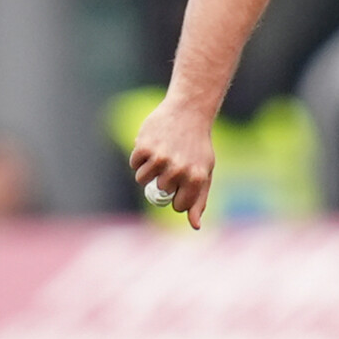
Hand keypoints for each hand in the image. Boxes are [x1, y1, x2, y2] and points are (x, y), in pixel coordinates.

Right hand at [127, 97, 215, 228]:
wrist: (188, 113)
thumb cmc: (197, 146)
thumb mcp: (204, 172)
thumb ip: (199, 200)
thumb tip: (194, 226)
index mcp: (196, 179)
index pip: (177, 206)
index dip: (176, 196)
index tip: (180, 183)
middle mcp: (178, 170)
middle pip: (159, 191)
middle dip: (162, 180)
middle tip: (172, 163)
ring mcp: (161, 158)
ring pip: (142, 179)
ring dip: (148, 170)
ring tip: (161, 155)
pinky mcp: (144, 147)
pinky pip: (134, 164)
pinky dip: (139, 157)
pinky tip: (152, 145)